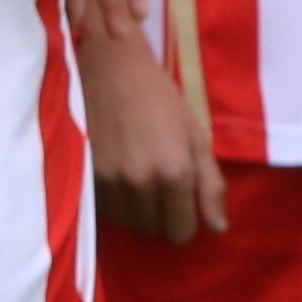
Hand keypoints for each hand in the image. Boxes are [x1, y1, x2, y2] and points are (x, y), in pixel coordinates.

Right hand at [74, 21, 223, 244]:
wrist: (108, 69)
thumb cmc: (159, 99)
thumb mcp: (195, 137)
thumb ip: (210, 185)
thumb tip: (218, 228)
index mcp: (175, 172)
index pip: (181, 232)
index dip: (185, 222)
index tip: (181, 204)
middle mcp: (141, 183)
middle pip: (152, 231)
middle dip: (160, 218)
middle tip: (159, 190)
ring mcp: (108, 181)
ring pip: (126, 223)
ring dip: (135, 212)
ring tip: (137, 183)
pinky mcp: (83, 175)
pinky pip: (103, 209)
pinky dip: (113, 202)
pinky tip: (117, 177)